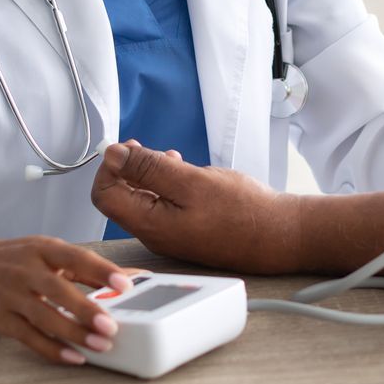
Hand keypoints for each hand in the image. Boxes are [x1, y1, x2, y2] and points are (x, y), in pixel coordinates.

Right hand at [0, 231, 133, 365]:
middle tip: (112, 325)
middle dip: (87, 310)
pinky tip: (74, 357)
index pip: (76, 257)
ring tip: (102, 346)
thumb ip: (80, 266)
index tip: (125, 283)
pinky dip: (53, 350)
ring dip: (76, 334)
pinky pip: (30, 337)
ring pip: (47, 318)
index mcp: (40, 248)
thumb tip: (127, 277)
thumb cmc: (5, 259)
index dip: (101, 271)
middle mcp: (26, 270)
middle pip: (60, 291)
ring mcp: (11, 296)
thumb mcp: (40, 251)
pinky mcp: (0, 319)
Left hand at [91, 142, 302, 273]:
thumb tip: (112, 155)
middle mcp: (154, 234)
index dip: (110, 167)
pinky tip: (184, 174)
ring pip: (143, 200)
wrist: (280, 235)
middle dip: (129, 168)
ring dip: (149, 174)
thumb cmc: (242, 211)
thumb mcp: (191, 180)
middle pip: (120, 197)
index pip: (104, 195)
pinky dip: (166, 186)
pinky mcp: (186, 232)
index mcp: (149, 223)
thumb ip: (148, 168)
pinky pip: (163, 207)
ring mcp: (170, 235)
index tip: (129, 148)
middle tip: (147, 148)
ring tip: (170, 157)